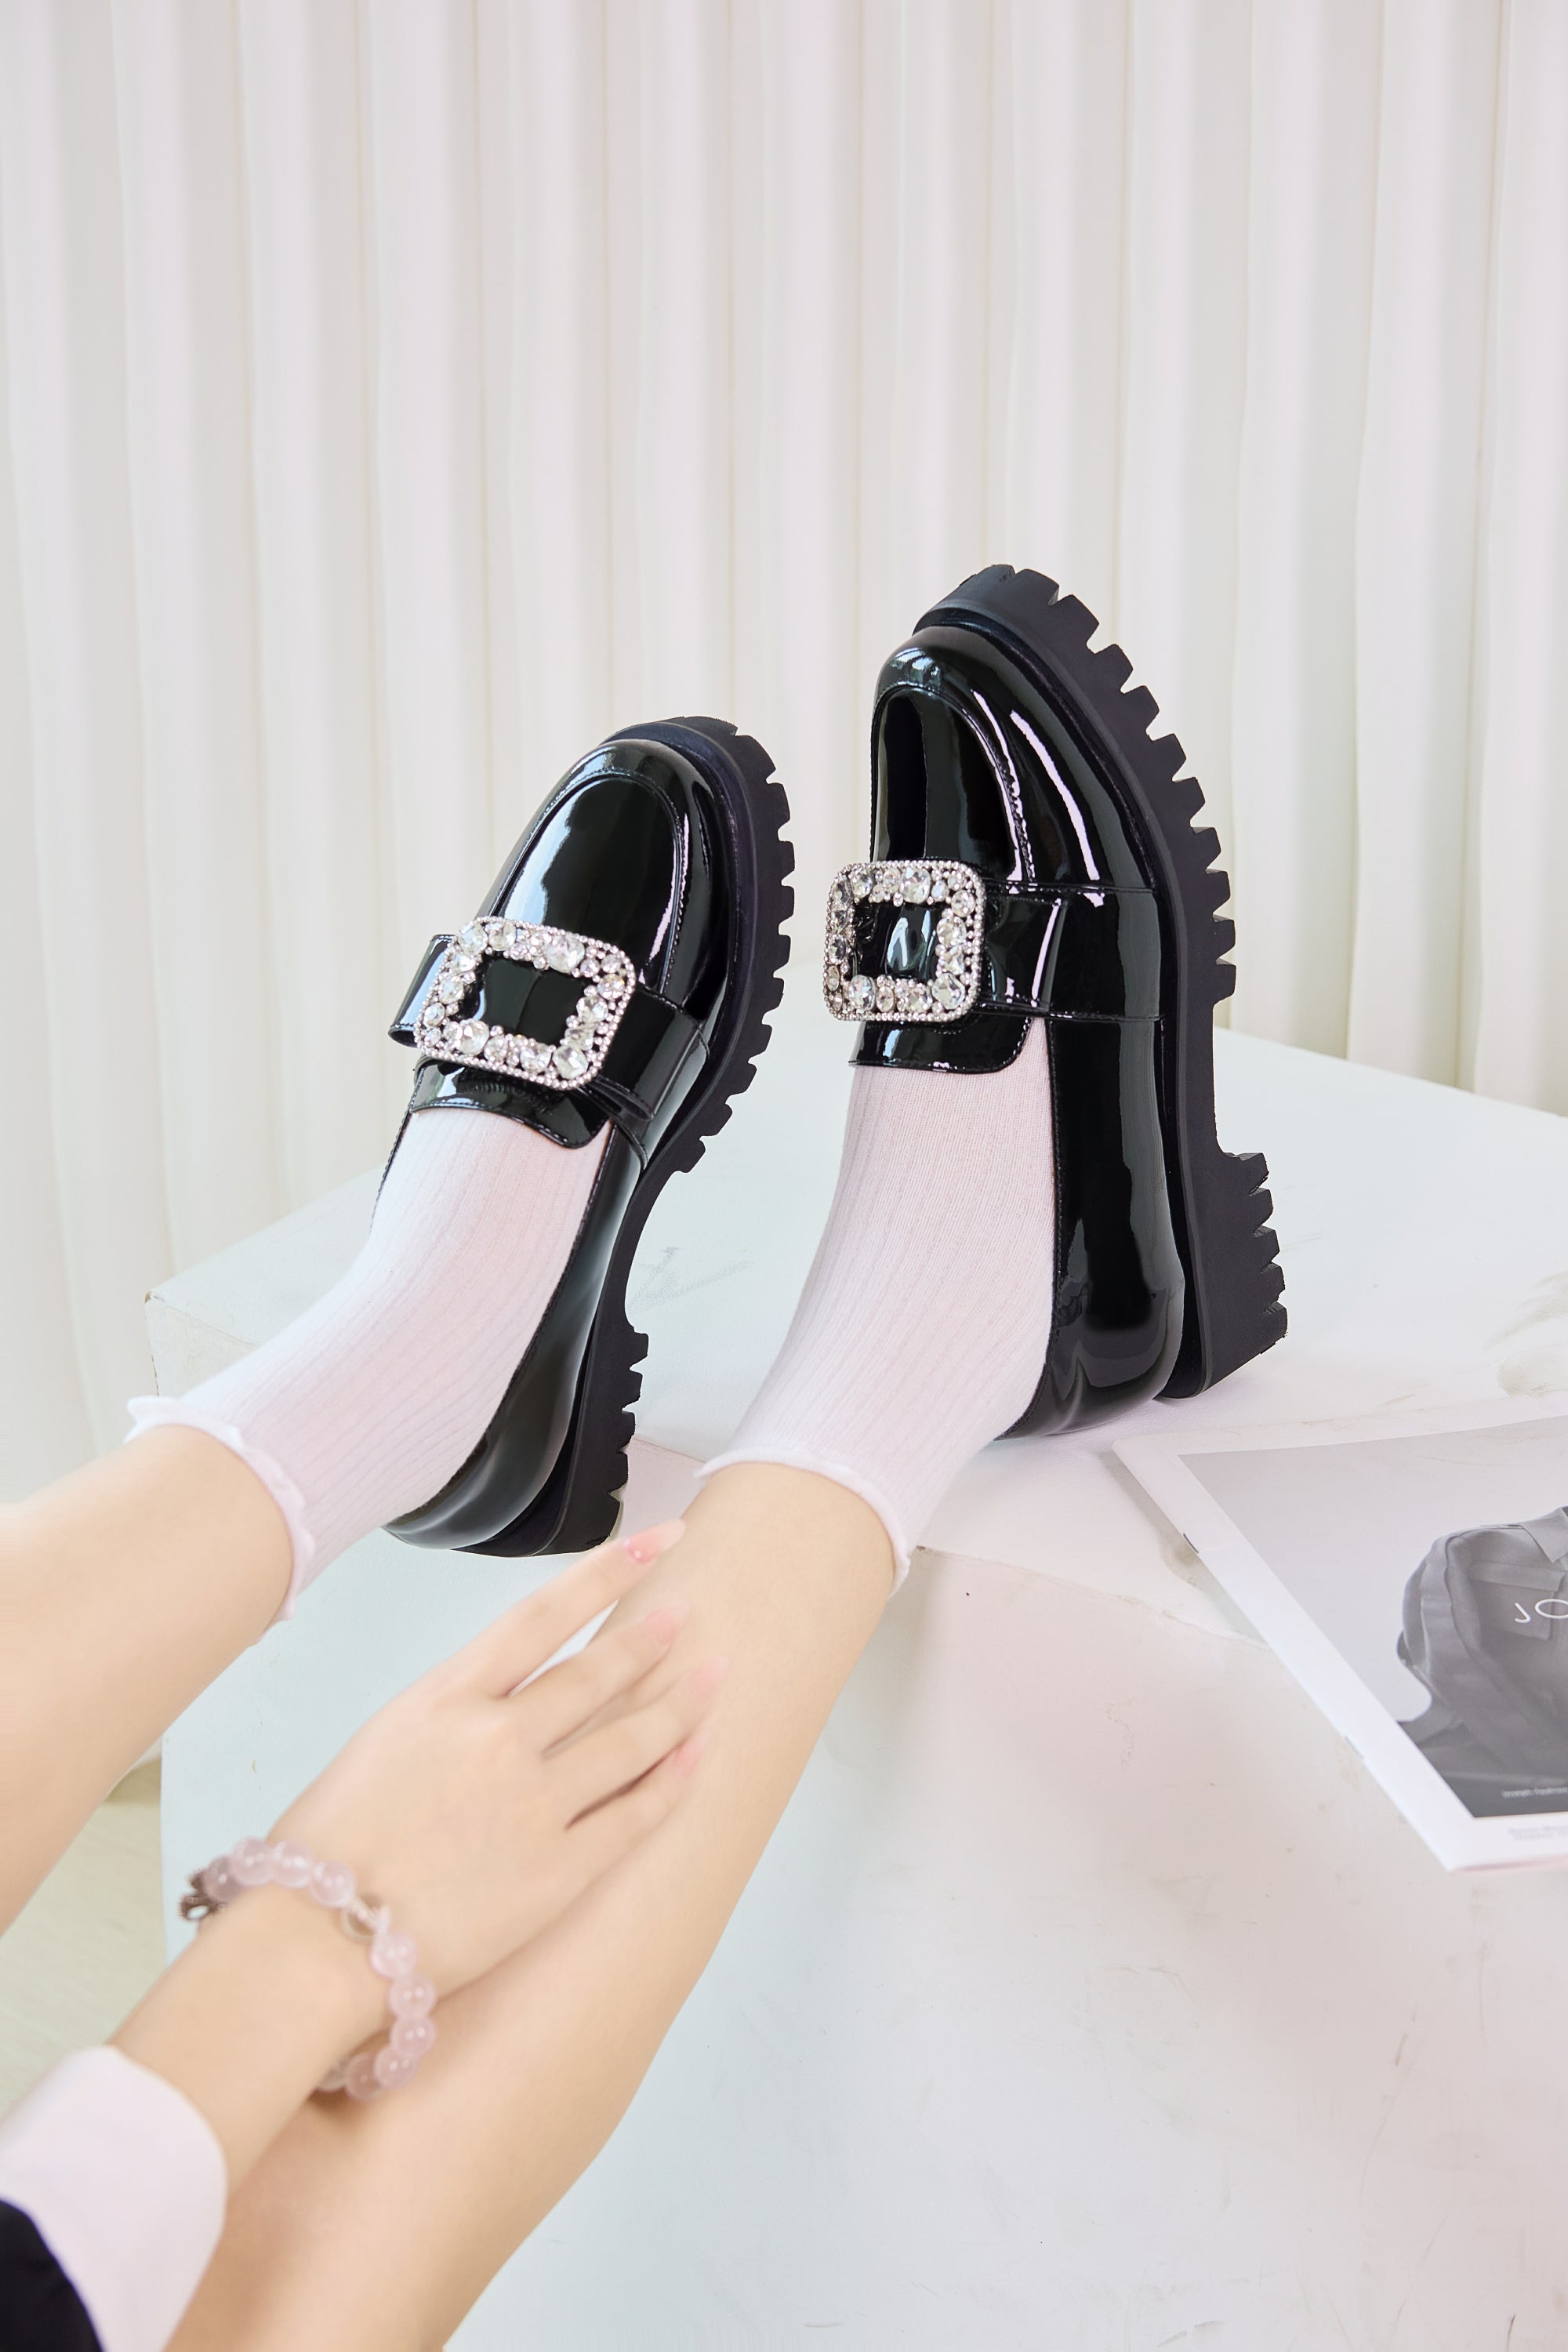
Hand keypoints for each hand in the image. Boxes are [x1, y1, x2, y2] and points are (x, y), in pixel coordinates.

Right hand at [271, 1521, 724, 1998]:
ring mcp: (533, 1805)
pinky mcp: (557, 1874)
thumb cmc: (327, 1849)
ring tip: (712, 1675)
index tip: (653, 1541)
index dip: (606, 1571)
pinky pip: (632, 1819)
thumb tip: (496, 1705)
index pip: (543, 1615)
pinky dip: (671, 1784)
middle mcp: (498, 1739)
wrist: (315, 1941)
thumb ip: (448, 1714)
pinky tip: (697, 1759)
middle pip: (598, 1672)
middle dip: (650, 1638)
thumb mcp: (381, 1745)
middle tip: (686, 1612)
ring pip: (630, 1740)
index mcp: (445, 1698)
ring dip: (678, 1704)